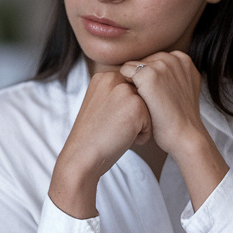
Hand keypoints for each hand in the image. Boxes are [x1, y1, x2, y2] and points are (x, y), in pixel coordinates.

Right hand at [50, 71, 150, 217]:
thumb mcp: (99, 104)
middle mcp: (113, 78)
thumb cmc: (91, 135)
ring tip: (117, 131)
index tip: (107, 119)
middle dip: (133, 115)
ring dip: (138, 124)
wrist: (81, 155)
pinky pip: (151, 122)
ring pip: (148, 109)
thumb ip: (115, 93)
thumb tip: (140, 93)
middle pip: (141, 96)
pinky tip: (123, 138)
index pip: (130, 89)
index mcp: (103, 76)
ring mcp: (125, 91)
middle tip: (112, 126)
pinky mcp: (136, 106)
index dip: (124, 109)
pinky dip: (142, 135)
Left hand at [119, 52, 209, 158]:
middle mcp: (173, 58)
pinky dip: (125, 86)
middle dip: (141, 79)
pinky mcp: (147, 74)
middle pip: (142, 62)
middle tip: (151, 101)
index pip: (154, 61)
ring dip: (132, 83)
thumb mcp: (183, 89)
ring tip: (144, 102)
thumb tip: (156, 73)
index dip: (150, 80)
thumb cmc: (180, 118)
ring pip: (132, 67)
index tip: (158, 96)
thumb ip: (172, 76)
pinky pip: (125, 72)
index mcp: (183, 59)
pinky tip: (135, 101)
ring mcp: (160, 65)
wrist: (185, 136)